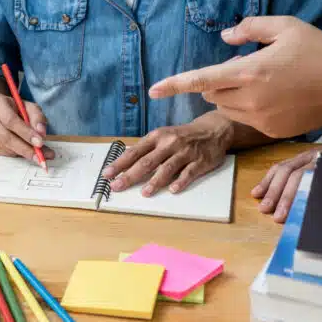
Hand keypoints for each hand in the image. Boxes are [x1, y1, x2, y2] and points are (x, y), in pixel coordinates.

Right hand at [0, 92, 54, 162]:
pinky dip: (16, 154)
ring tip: (37, 155)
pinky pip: (2, 153)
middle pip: (6, 137)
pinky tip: (23, 150)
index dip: (26, 133)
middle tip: (40, 156)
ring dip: (22, 153)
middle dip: (25, 148)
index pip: (10, 120)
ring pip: (5, 147)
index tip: (40, 143)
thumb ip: (37, 118)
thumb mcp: (28, 107)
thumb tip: (41, 134)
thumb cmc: (14, 108)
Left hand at [101, 113, 234, 195]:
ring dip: (155, 181)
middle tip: (117, 187)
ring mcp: (185, 152)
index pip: (135, 152)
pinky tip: (173, 190)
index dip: (120, 164)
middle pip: (147, 161)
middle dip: (130, 175)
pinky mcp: (200, 161)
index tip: (107, 174)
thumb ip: (147, 149)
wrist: (213, 129)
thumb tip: (126, 164)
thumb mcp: (163, 136)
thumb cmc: (182, 136)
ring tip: (144, 192)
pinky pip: (189, 172)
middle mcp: (169, 143)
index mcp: (157, 137)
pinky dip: (181, 181)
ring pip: (167, 168)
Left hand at [148, 17, 321, 137]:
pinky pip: (245, 119)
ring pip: (226, 107)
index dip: (174, 84)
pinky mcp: (269, 131)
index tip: (153, 90)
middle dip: (218, 80)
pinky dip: (250, 107)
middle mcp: (250, 99)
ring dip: (231, 94)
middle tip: (248, 67)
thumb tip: (224, 38)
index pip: (200, 79)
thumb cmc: (318, 51)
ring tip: (263, 80)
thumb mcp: (285, 26)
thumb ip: (250, 28)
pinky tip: (277, 96)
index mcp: (249, 72)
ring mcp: (259, 118)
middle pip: (212, 93)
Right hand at [254, 133, 321, 222]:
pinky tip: (258, 192)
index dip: (298, 194)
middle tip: (273, 215)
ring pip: (284, 168)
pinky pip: (282, 165)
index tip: (289, 213)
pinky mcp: (304, 155)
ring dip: (272, 188)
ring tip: (262, 206)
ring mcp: (310, 153)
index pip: (313, 175)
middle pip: (294, 173)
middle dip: (282, 195)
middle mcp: (321, 154)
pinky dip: (269, 179)